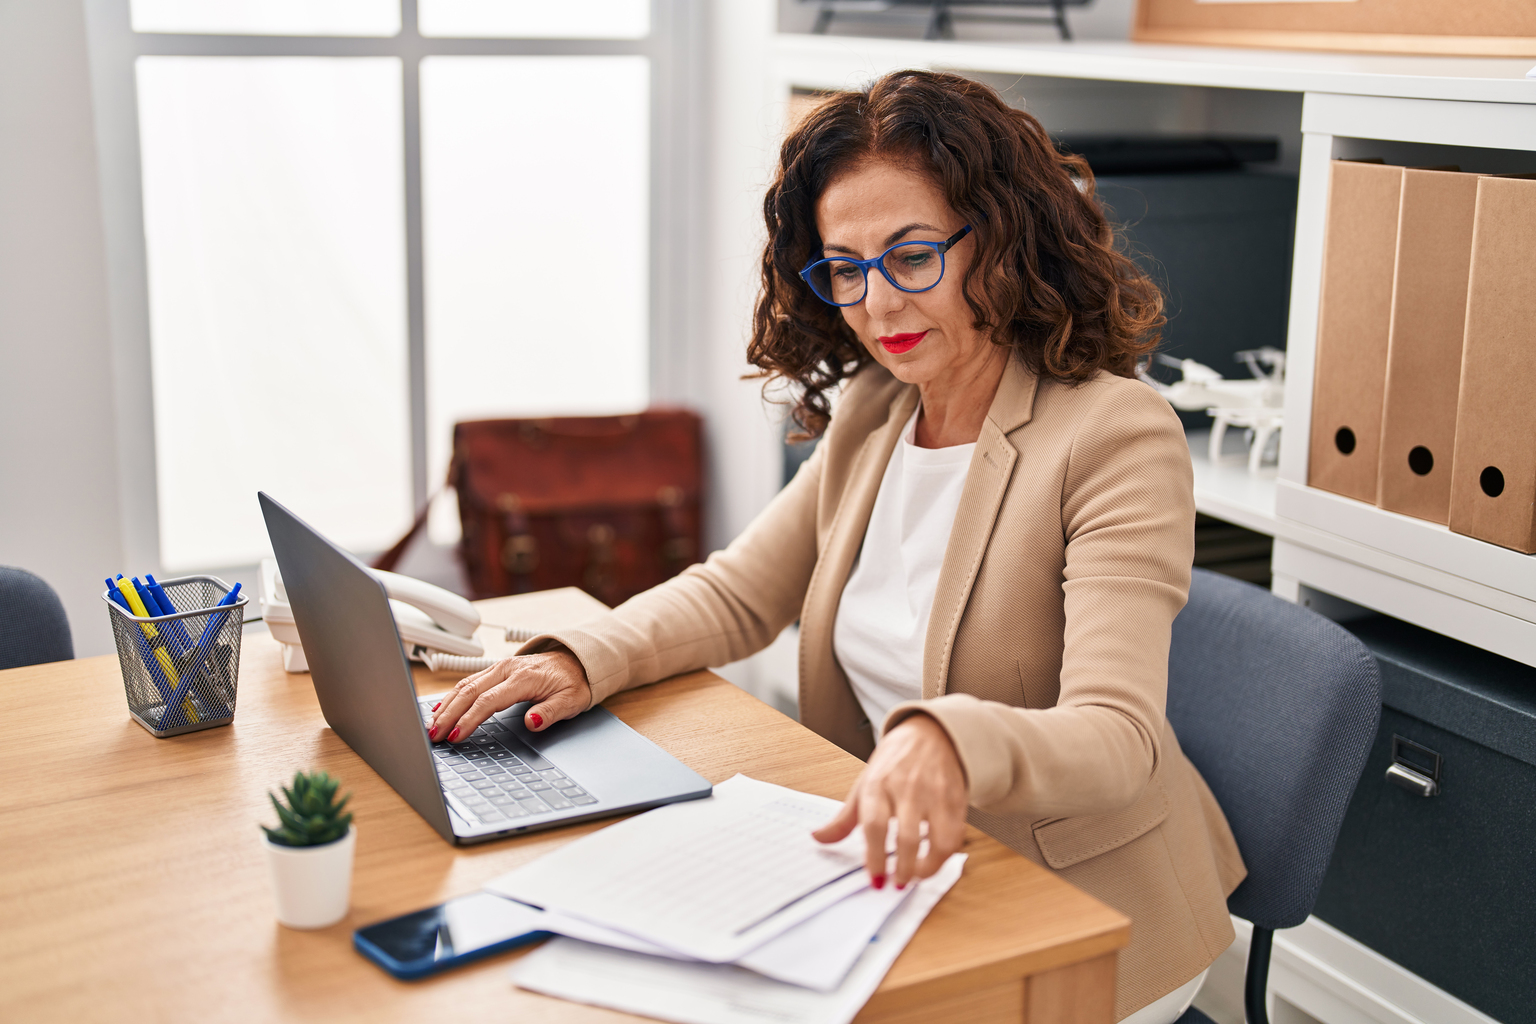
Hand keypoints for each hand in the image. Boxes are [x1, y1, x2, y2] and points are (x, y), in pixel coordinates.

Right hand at [428, 648, 591, 742]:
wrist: (578, 659)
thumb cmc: (574, 682)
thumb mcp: (571, 701)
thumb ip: (550, 713)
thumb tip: (532, 722)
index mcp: (524, 678)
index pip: (489, 701)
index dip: (469, 720)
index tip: (456, 736)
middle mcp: (507, 669)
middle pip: (470, 692)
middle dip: (448, 715)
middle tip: (433, 735)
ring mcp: (500, 667)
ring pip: (466, 685)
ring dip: (446, 705)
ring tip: (431, 725)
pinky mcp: (497, 669)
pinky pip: (470, 681)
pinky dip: (453, 695)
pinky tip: (441, 707)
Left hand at [811, 713, 967, 889]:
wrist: (932, 733)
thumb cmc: (894, 762)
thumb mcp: (864, 784)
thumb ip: (844, 817)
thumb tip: (819, 838)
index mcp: (878, 784)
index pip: (874, 824)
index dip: (874, 857)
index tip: (875, 878)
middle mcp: (907, 788)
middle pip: (906, 836)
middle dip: (903, 869)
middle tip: (896, 884)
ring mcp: (934, 794)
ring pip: (938, 840)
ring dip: (927, 867)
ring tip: (915, 876)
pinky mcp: (956, 799)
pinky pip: (956, 836)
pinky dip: (945, 855)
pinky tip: (932, 860)